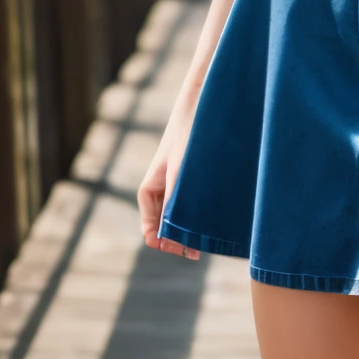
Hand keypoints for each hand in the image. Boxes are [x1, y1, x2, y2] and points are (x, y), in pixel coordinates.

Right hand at [137, 104, 199, 259]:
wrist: (199, 107)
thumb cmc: (187, 136)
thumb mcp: (181, 170)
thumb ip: (175, 199)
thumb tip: (173, 231)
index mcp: (148, 191)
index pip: (150, 231)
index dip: (166, 244)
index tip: (187, 250)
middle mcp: (157, 192)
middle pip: (163, 229)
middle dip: (178, 241)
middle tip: (198, 251)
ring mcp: (171, 187)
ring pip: (175, 220)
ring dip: (187, 231)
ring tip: (206, 242)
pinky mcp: (186, 182)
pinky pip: (186, 207)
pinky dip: (194, 218)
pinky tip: (210, 223)